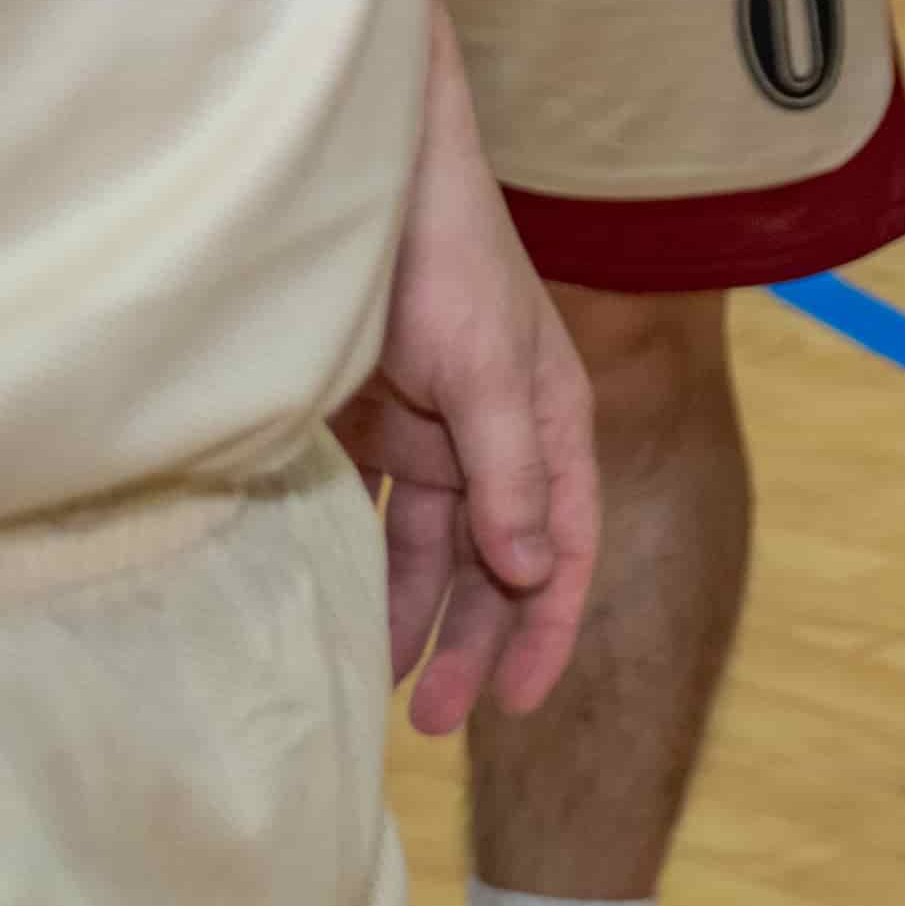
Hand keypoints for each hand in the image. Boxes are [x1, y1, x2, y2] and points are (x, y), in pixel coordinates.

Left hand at [338, 41, 596, 731]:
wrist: (362, 181)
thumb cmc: (442, 259)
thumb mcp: (483, 368)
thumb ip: (509, 470)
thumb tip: (532, 571)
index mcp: (551, 419)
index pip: (564, 544)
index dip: (545, 627)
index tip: (514, 704)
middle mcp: (500, 433)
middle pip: (497, 560)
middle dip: (474, 641)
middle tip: (432, 724)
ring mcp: (434, 428)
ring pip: (431, 546)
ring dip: (415, 613)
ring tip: (383, 684)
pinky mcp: (368, 419)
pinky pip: (372, 512)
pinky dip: (364, 563)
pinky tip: (340, 608)